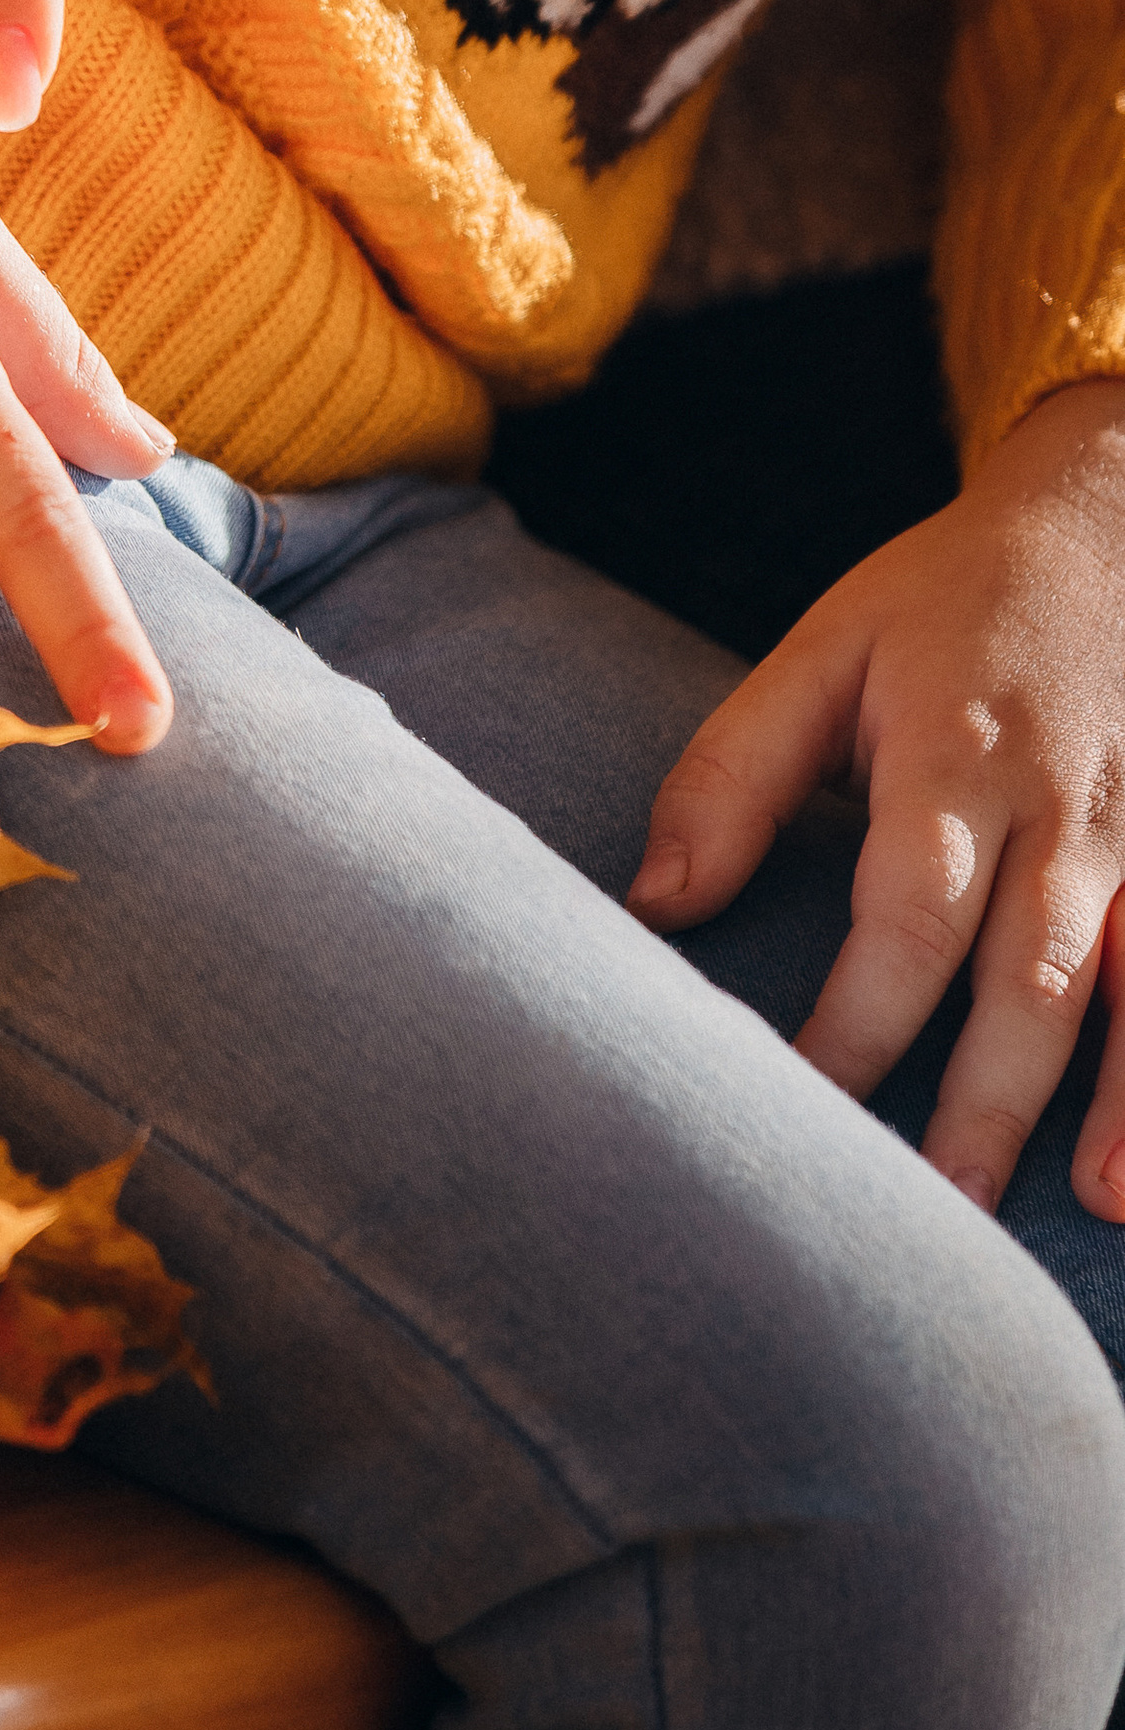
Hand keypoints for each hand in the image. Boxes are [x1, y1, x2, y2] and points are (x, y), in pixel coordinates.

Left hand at [628, 382, 1124, 1219]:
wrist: (1112, 513)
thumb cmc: (944, 602)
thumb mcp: (820, 655)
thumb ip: (731, 778)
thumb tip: (651, 906)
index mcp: (960, 761)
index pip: (909, 916)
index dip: (859, 1019)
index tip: (798, 1103)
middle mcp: (1069, 812)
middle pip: (1033, 976)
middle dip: (989, 1102)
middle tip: (941, 1216)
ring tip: (1098, 1204)